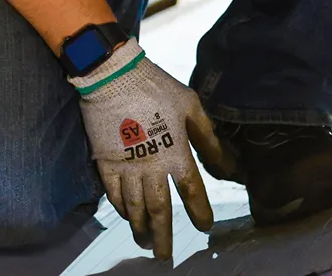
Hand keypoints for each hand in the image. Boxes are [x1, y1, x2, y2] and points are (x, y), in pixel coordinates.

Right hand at [69, 40, 224, 260]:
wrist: (113, 75)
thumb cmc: (156, 87)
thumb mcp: (190, 105)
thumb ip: (208, 137)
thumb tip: (226, 163)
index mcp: (176, 152)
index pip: (191, 191)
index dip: (199, 212)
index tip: (204, 226)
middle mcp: (152, 166)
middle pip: (160, 210)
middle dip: (164, 236)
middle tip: (165, 256)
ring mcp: (126, 166)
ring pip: (135, 207)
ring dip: (141, 228)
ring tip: (145, 242)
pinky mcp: (106, 161)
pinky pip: (113, 194)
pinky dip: (121, 208)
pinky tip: (126, 216)